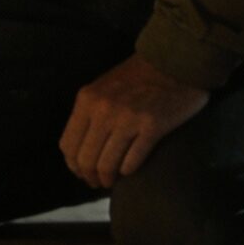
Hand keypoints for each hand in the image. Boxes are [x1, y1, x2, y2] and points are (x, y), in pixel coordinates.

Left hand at [60, 54, 209, 188]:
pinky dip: (128, 171)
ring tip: (112, 180)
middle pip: (86, 159)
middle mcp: (103, 110)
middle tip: (98, 182)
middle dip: (90, 177)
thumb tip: (80, 150)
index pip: (68, 145)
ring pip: (107, 164)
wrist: (175, 61)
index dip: (74, 165)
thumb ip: (89, 113)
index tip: (82, 172)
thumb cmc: (138, 76)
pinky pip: (132, 161)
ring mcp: (127, 119)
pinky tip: (130, 170)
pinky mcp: (152, 126)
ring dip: (108, 178)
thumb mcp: (103, 88)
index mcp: (87, 100)